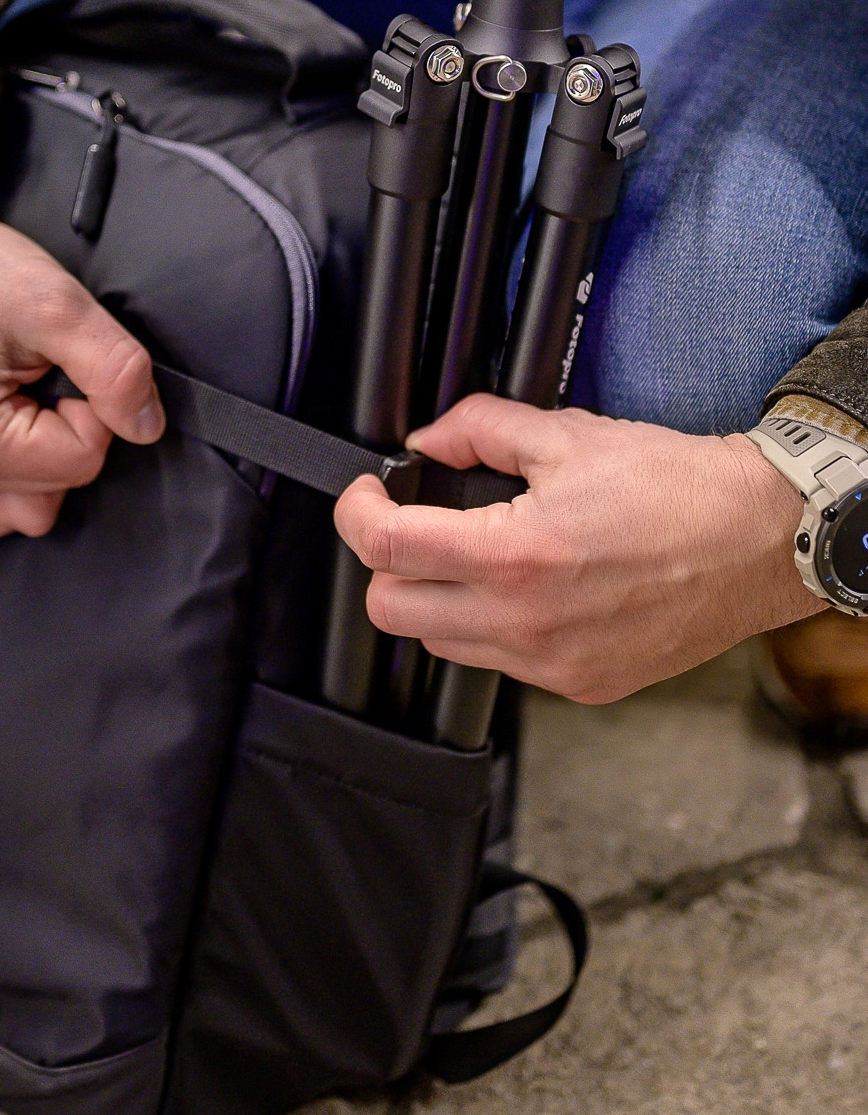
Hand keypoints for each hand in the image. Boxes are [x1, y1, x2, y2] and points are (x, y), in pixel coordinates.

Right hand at [0, 159, 163, 545]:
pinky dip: (4, 492)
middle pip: (53, 496)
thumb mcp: (56, 302)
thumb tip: (147, 427)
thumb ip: (115, 369)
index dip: (96, 408)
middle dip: (69, 436)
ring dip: (43, 467)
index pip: (81, 462)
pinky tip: (11, 440)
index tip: (64, 359)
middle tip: (44, 373)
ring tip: (27, 400)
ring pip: (20, 515)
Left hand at [333, 396, 819, 703]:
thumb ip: (479, 430)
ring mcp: (552, 664)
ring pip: (439, 645)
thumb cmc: (676, 487)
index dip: (356, 514)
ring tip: (476, 556)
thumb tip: (427, 442)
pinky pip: (500, 664)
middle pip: (391, 611)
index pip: (386, 550)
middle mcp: (526, 623)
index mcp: (516, 556)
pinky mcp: (580, 684)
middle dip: (387, 563)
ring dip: (437, 600)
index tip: (364, 496)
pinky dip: (492, 627)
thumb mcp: (567, 434)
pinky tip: (527, 590)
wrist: (757, 539)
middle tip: (412, 526)